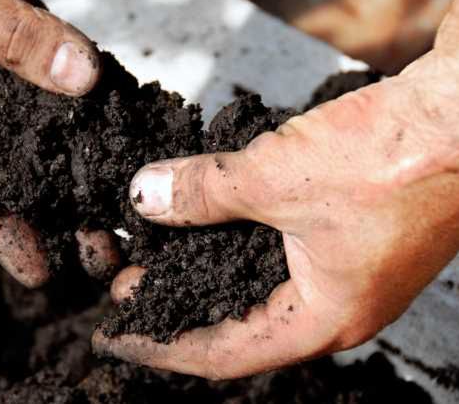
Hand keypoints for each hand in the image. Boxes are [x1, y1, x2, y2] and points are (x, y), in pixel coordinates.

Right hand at [0, 0, 116, 286]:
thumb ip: (12, 38)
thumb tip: (82, 79)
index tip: (40, 271)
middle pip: (7, 173)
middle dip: (52, 212)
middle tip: (100, 249)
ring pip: (41, 136)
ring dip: (78, 171)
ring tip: (118, 210)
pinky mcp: (27, 50)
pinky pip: (64, 87)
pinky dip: (91, 113)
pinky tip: (121, 141)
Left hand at [93, 0, 458, 378]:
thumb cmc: (396, 158)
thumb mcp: (276, 177)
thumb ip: (203, 192)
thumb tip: (144, 195)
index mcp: (323, 319)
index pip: (220, 353)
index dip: (161, 345)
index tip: (116, 334)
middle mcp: (335, 306)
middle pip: (236, 320)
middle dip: (178, 303)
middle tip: (129, 287)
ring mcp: (346, 270)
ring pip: (256, 282)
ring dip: (204, 266)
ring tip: (157, 252)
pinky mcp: (349, 233)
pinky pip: (277, 248)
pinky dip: (235, 238)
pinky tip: (208, 217)